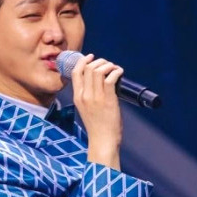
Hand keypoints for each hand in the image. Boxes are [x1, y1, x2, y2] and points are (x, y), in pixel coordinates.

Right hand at [71, 54, 123, 169]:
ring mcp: (96, 97)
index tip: (91, 56)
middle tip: (108, 65)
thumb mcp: (85, 109)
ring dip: (109, 65)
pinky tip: (120, 73)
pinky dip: (116, 71)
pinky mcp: (108, 100)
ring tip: (115, 68)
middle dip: (100, 61)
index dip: (83, 61)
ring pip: (99, 70)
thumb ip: (88, 96)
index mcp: (78, 97)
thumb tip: (100, 81)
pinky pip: (111, 78)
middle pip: (89, 68)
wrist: (102, 140)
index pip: (76, 72)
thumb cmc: (97, 126)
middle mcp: (85, 95)